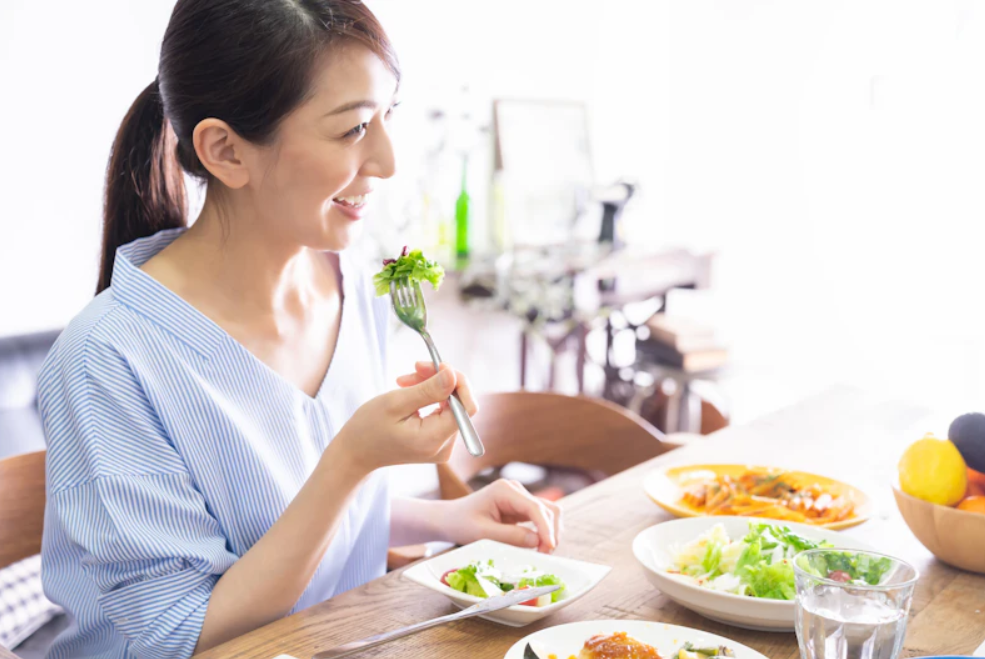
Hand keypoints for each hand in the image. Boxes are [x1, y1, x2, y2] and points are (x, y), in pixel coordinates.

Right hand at [332, 362, 477, 473]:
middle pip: (459, 403)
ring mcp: (441, 445)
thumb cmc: (369, 428)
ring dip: (431, 386)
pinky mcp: (436, 441)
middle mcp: (444, 446)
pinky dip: (429, 397)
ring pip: (450, 404)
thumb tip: (453, 375)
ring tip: (405, 381)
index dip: (459, 382)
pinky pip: (442, 412)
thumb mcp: (396, 403)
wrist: (355, 453)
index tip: (440, 366)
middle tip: (415, 368)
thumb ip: (428, 390)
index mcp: (435, 439)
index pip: (467, 407)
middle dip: (439, 381)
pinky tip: (411, 391)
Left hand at [439, 479, 562, 553]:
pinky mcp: (521, 508)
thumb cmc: (461, 523)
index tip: (549, 547)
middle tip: (544, 555)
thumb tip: (538, 541)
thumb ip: (510, 536)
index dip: (546, 528)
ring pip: (549, 513)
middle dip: (550, 532)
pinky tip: (538, 546)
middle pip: (547, 509)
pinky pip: (541, 519)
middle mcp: (516, 490)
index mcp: (505, 490)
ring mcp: (520, 498)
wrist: (450, 519)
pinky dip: (544, 532)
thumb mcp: (482, 533)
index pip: (535, 508)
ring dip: (550, 532)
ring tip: (543, 552)